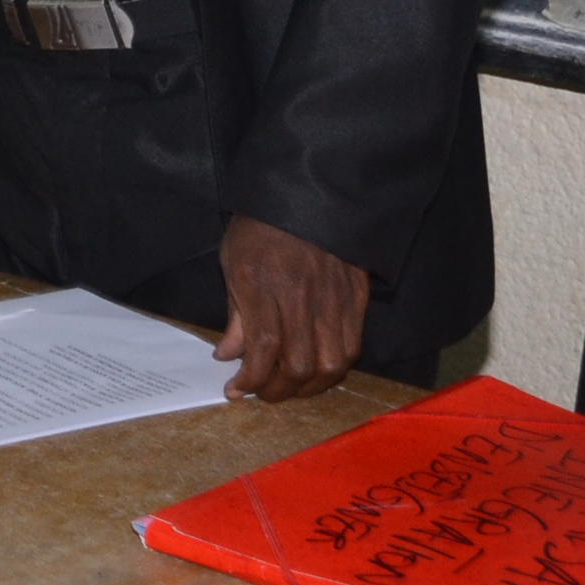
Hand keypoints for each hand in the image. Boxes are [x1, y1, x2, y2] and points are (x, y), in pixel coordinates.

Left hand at [211, 214, 369, 400]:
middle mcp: (301, 297)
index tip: (237, 390)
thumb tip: (228, 356)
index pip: (263, 349)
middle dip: (279, 390)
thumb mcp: (233, 263)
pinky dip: (336, 364)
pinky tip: (319, 365)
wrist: (303, 193)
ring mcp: (334, 298)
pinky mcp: (356, 296)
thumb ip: (235, 314)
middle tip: (264, 391)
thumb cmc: (260, 227)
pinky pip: (353, 344)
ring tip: (293, 385)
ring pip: (332, 363)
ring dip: (310, 385)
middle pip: (300, 365)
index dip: (252, 379)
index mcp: (264, 286)